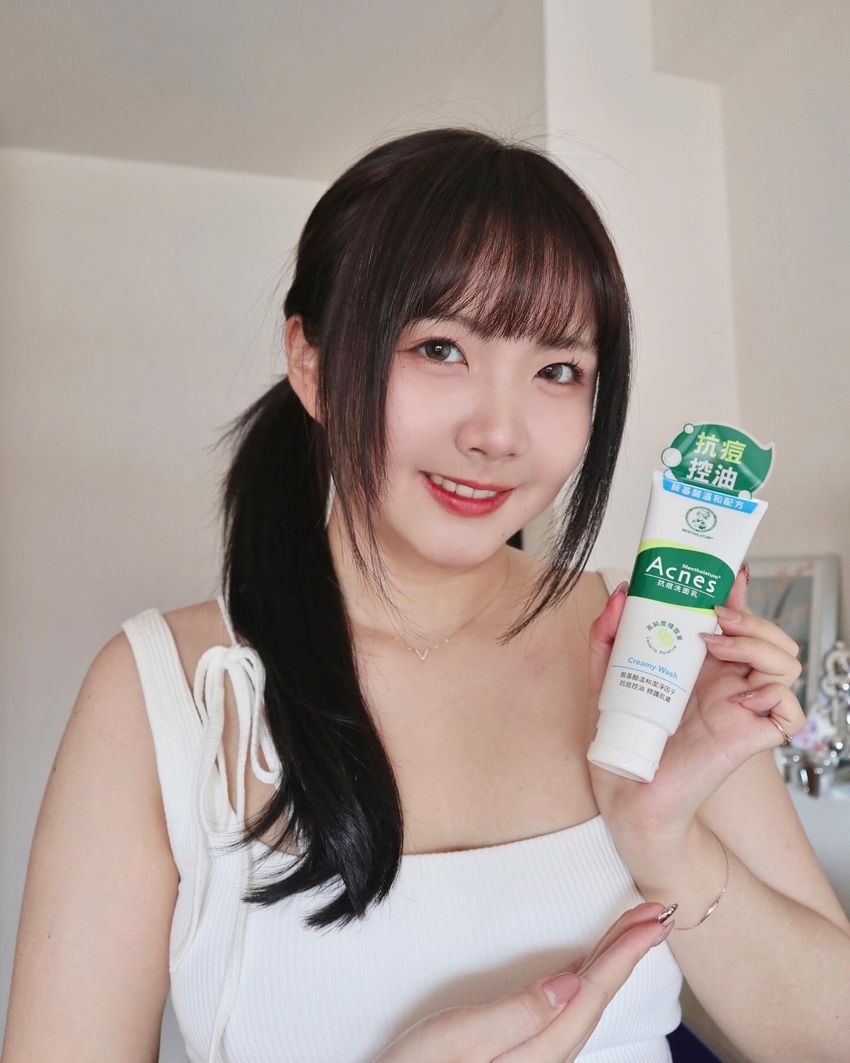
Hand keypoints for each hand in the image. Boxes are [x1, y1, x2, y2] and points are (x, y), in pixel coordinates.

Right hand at [374, 902, 672, 1061]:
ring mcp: (535, 1051)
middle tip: (656, 911)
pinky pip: (568, 1005)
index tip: (652, 919)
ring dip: (613, 960)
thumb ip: (519, 1014)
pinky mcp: (520, 1045)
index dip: (625, 952)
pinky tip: (589, 966)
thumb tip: (571, 983)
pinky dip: (588, 976)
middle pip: (597, 994)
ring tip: (634, 930)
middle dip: (628, 950)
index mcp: (541, 1048)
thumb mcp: (463, 1039)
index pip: (593, 991)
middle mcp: (547, 1052)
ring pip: (586, 998)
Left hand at [586, 564, 806, 845]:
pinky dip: (774, 695)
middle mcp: (729, 682)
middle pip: (770, 636)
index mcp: (703, 664)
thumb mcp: (608, 675)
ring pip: (787, 663)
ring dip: (758, 645)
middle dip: (751, 616)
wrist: (628, 792)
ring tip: (717, 645)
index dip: (740, 593)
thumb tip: (621, 592)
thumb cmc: (625, 738)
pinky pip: (790, 710)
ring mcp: (743, 708)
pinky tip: (740, 695)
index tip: (729, 571)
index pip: (735, 621)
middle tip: (714, 614)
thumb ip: (609, 634)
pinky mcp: (749, 737)